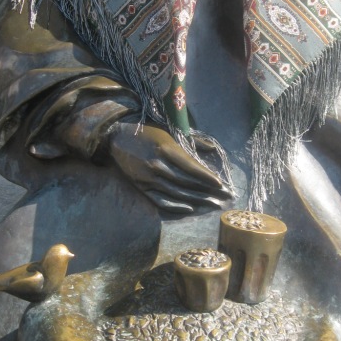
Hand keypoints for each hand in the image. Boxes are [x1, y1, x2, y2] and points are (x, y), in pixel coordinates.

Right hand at [108, 122, 232, 212]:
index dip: (207, 177)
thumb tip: (212, 148)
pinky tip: (189, 208)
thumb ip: (190, 140)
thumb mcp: (168, 132)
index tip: (221, 184)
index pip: (192, 167)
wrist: (117, 139)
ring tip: (212, 204)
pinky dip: (176, 206)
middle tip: (223, 197)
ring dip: (197, 200)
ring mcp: (149, 178)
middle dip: (208, 191)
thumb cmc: (147, 133)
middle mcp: (158, 165)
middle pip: (188, 182)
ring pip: (177, 193)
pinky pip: (161, 201)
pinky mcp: (142, 187)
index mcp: (166, 148)